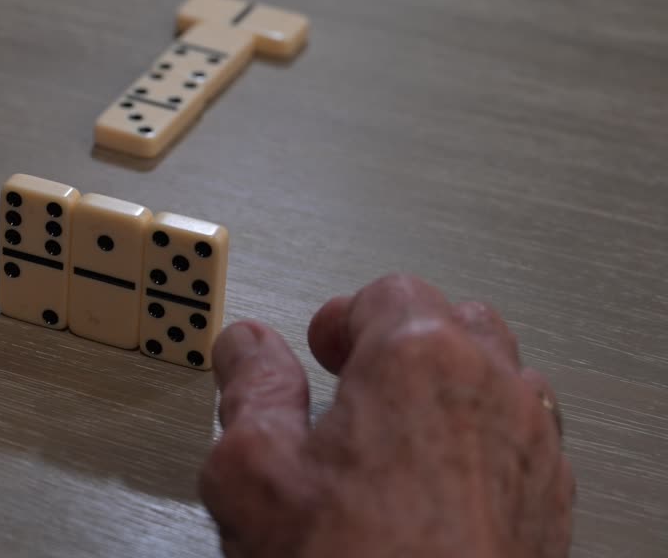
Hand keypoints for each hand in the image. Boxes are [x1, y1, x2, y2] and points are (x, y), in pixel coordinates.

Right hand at [199, 274, 573, 557]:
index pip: (387, 292)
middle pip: (456, 322)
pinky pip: (525, 441)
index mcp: (418, 358)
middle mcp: (492, 389)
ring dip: (451, 390)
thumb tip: (246, 349)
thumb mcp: (252, 468)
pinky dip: (484, 444)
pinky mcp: (550, 505)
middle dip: (404, 342)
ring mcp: (533, 448)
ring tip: (398, 434)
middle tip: (357, 380)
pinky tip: (436, 485)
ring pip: (501, 379)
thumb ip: (250, 387)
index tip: (319, 346)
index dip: (343, 316)